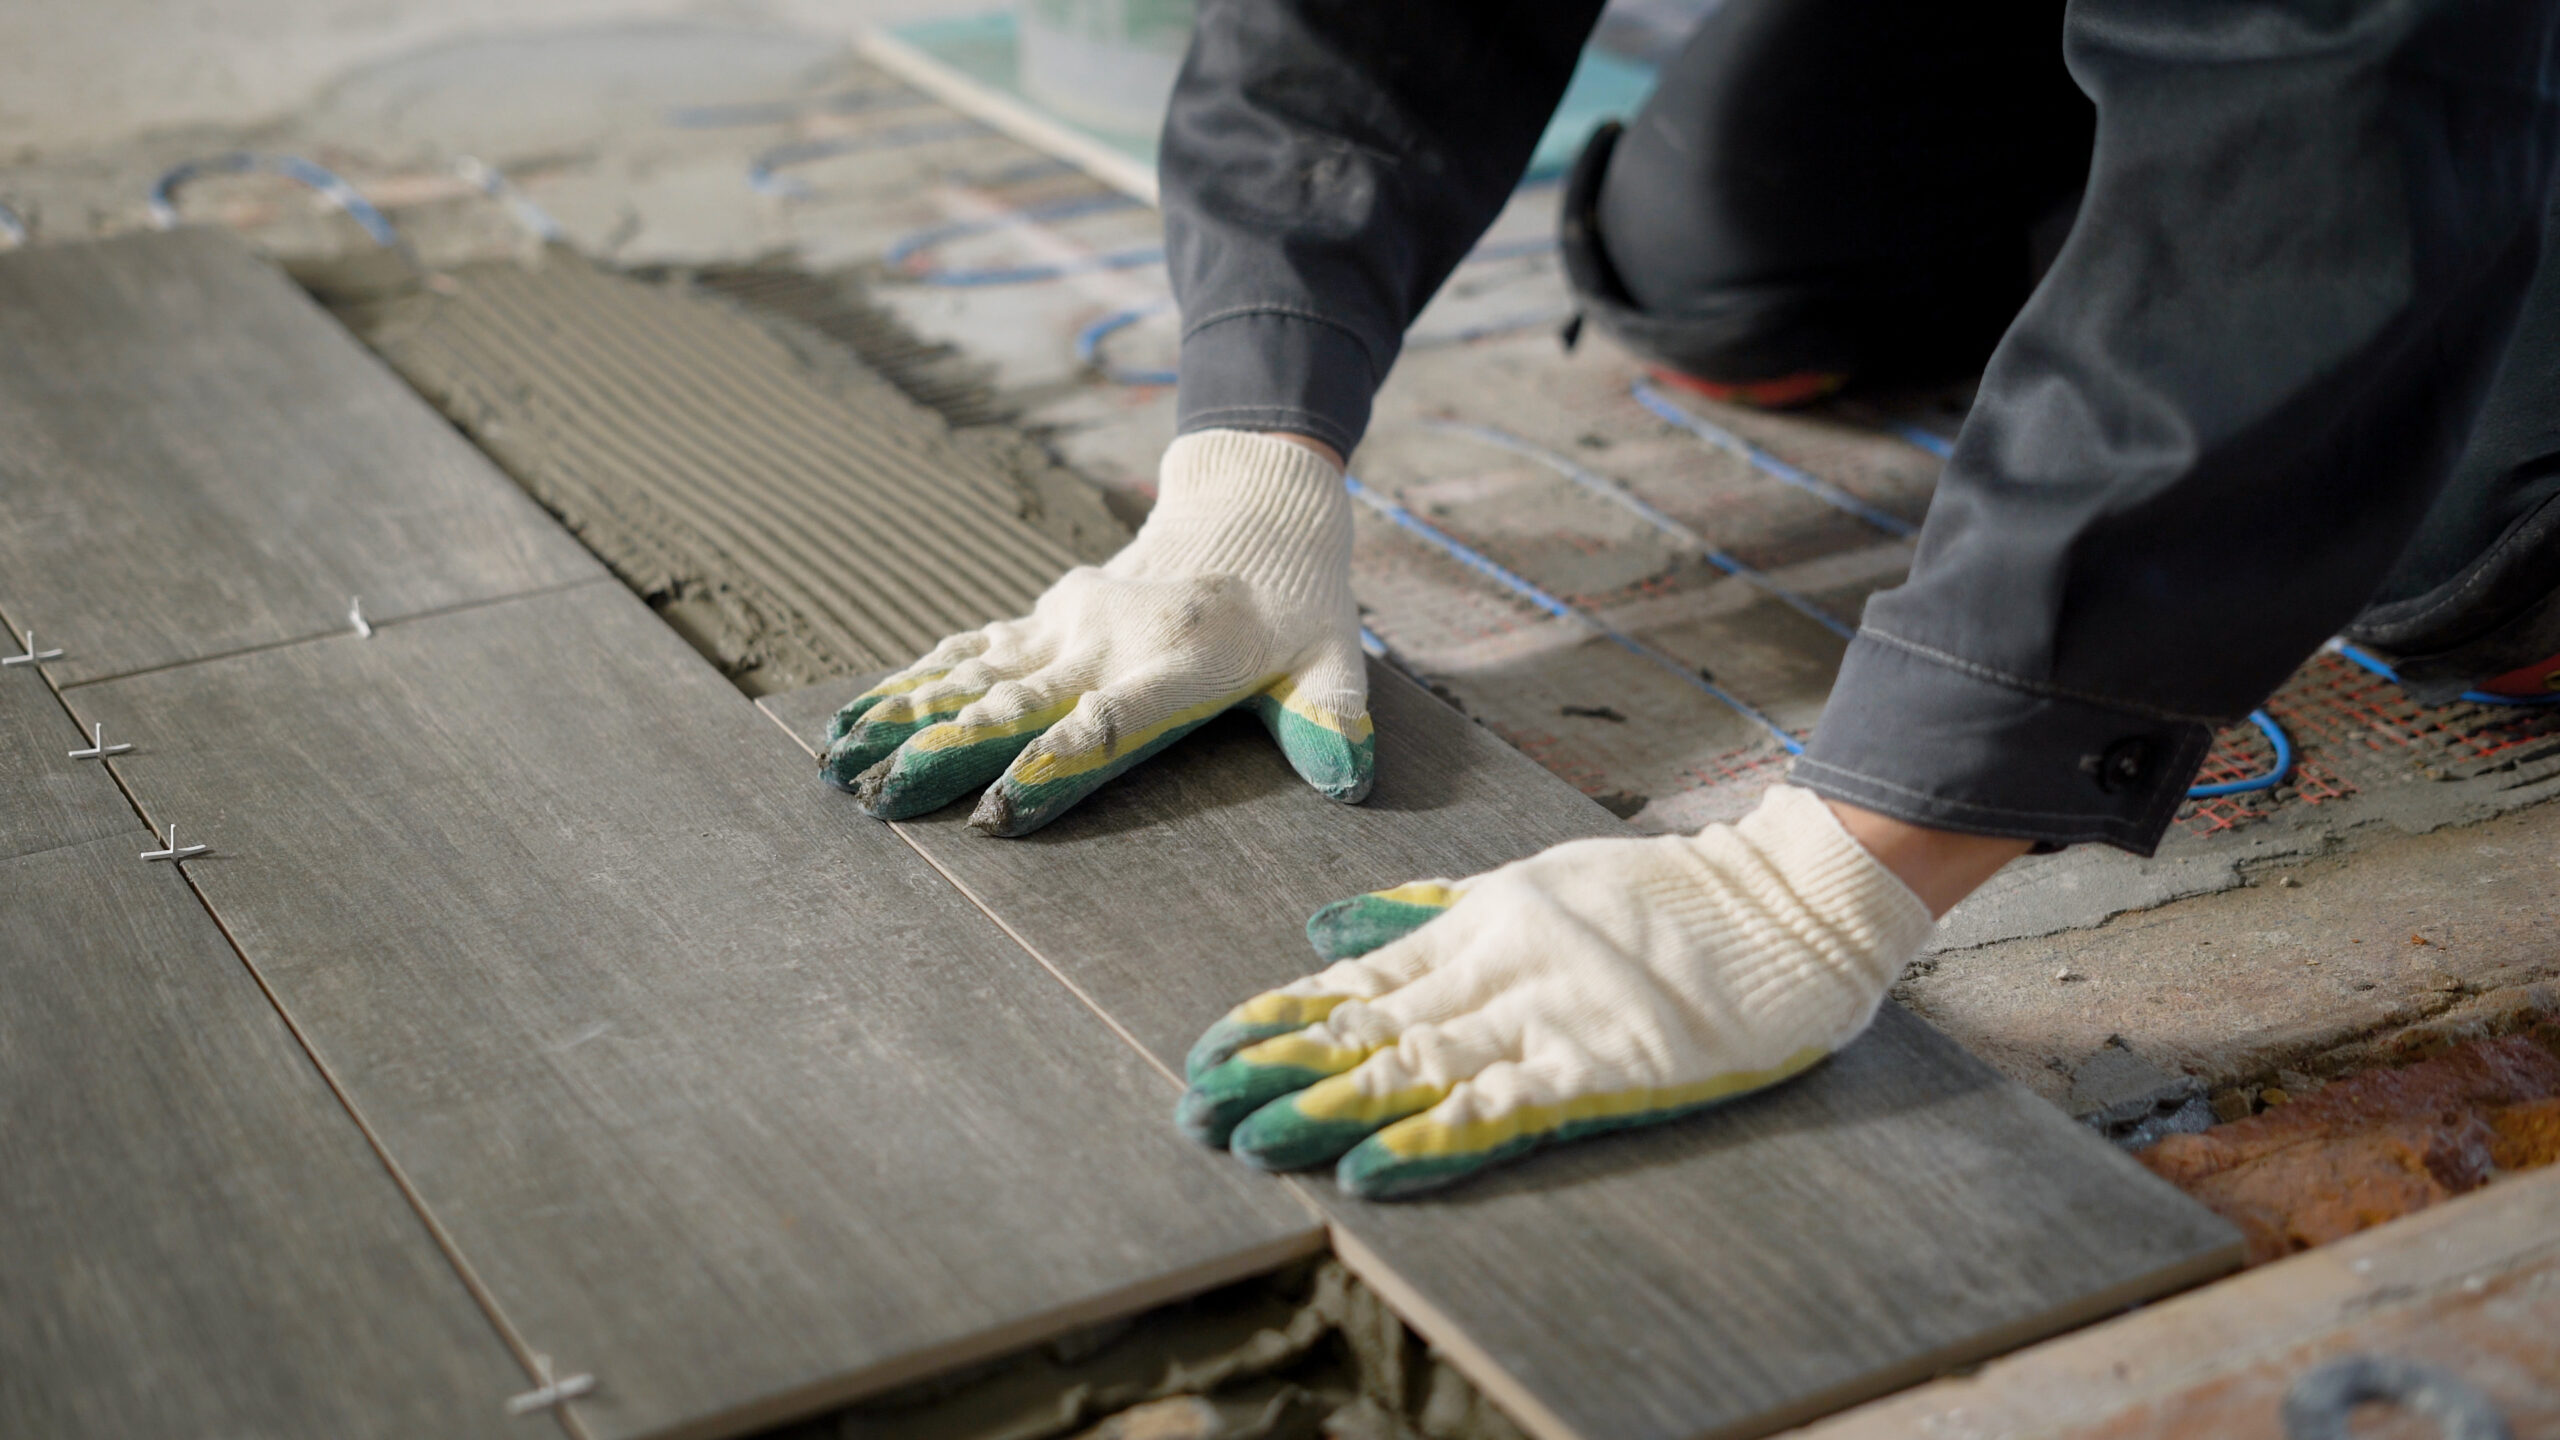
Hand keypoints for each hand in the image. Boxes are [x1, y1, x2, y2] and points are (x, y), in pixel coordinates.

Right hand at [822, 430, 1372, 835]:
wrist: (1254, 506)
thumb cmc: (1299, 603)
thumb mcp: (1334, 656)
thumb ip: (1334, 717)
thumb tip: (1350, 782)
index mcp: (1178, 658)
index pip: (1107, 723)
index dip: (1051, 768)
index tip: (994, 811)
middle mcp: (1109, 637)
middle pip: (1016, 705)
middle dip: (941, 755)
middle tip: (877, 800)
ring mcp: (1069, 622)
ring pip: (975, 676)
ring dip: (905, 717)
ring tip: (838, 760)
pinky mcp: (1046, 615)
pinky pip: (971, 652)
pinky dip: (913, 682)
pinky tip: (858, 716)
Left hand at [1175, 786, 1937, 1197]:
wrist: (1790, 902)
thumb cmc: (1667, 896)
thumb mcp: (1529, 883)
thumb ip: (1425, 912)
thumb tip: (1322, 929)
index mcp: (1482, 925)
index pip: (1358, 978)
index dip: (1280, 1016)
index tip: (1210, 1048)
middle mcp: (1500, 970)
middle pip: (1368, 1025)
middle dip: (1277, 1068)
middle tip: (1194, 1105)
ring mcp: (1551, 1019)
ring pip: (1417, 1066)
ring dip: (1329, 1107)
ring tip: (1250, 1140)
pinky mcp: (1605, 1069)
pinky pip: (1502, 1111)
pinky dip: (1433, 1140)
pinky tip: (1370, 1169)